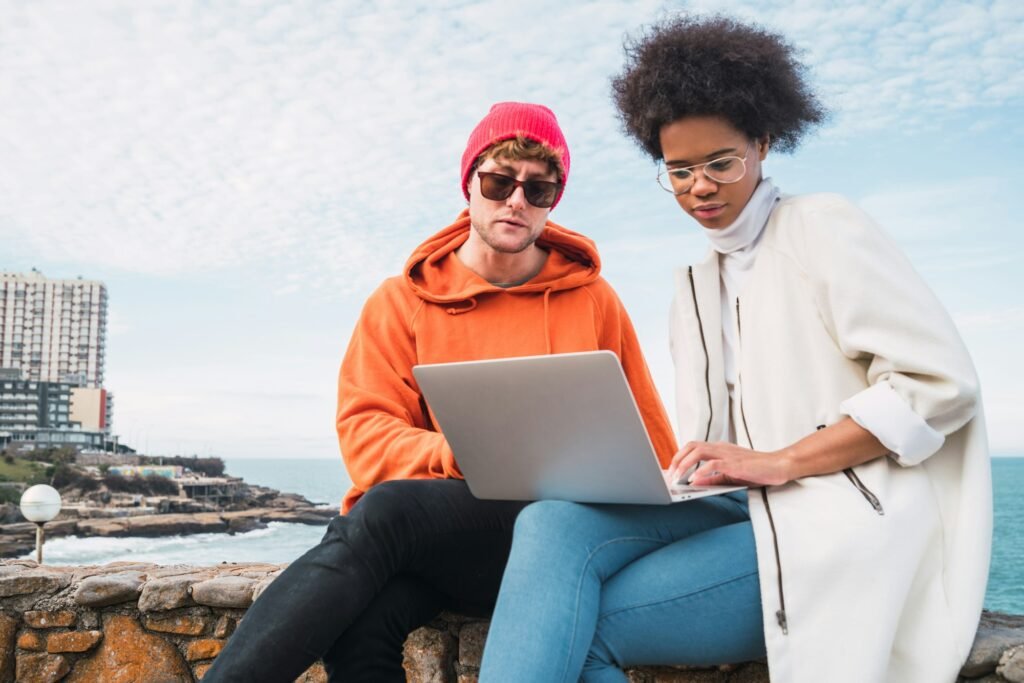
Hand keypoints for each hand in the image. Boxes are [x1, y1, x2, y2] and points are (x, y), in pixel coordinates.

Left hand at [669, 441, 792, 486]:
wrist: (778, 466)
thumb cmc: (756, 470)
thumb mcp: (729, 476)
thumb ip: (712, 478)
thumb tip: (694, 482)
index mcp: (719, 449)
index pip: (693, 447)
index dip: (679, 457)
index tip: (670, 471)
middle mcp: (720, 448)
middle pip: (691, 446)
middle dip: (677, 459)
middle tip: (670, 475)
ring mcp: (727, 454)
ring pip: (699, 451)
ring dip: (685, 464)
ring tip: (677, 478)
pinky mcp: (735, 463)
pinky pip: (714, 464)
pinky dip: (701, 471)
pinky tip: (694, 480)